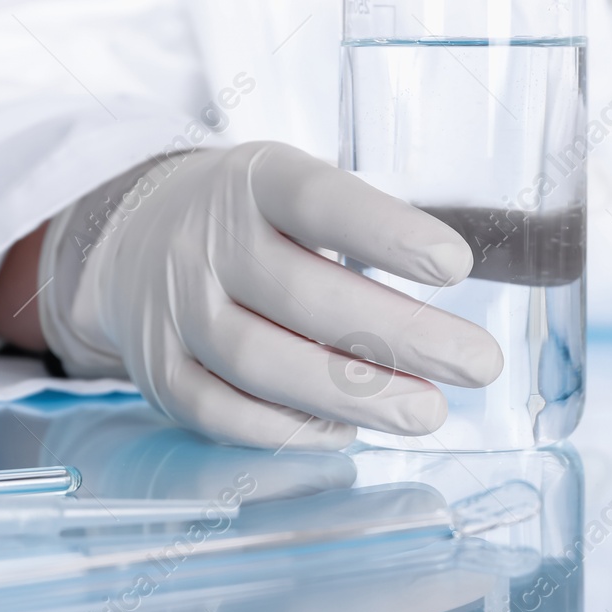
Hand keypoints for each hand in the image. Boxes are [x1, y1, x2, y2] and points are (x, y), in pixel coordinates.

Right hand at [51, 142, 502, 448]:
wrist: (134, 240)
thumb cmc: (255, 220)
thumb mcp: (299, 191)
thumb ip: (363, 236)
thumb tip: (446, 319)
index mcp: (255, 181)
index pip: (318, 203)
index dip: (387, 234)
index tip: (456, 266)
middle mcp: (206, 242)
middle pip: (302, 296)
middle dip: (401, 337)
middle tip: (477, 363)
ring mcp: (175, 310)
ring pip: (261, 362)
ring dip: (354, 396)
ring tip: (429, 412)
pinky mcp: (159, 372)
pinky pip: (223, 413)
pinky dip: (291, 429)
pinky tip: (349, 429)